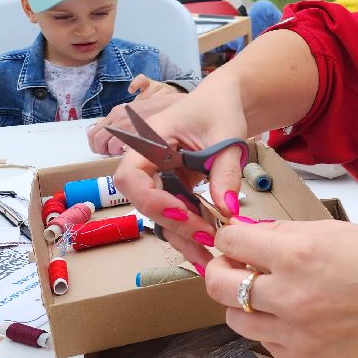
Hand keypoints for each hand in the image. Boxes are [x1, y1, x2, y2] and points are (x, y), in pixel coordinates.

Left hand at [87, 76, 183, 155]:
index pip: (94, 130)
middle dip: (99, 149)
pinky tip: (128, 151)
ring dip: (109, 151)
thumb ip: (122, 121)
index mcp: (116, 112)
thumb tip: (112, 134)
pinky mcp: (131, 132)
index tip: (102, 148)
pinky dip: (119, 152)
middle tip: (107, 153)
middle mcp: (117, 118)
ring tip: (120, 152)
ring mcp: (124, 125)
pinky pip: (116, 146)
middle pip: (95, 137)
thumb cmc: (155, 111)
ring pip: (104, 144)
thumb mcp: (134, 112)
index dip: (95, 143)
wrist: (171, 107)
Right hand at [111, 80, 248, 239]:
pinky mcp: (172, 186)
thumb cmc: (220, 109)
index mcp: (150, 140)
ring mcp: (159, 175)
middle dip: (173, 224)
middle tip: (208, 238)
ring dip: (181, 235)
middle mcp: (147, 160)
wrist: (225, 101)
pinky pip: (175, 211)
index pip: (130, 177)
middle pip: (145, 201)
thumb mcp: (227, 137)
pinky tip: (206, 245)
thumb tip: (227, 210)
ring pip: (160, 212)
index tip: (182, 211)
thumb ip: (225, 172)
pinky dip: (189, 229)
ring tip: (207, 256)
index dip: (150, 199)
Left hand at [200, 219, 357, 357]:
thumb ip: (284, 234)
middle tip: (231, 265)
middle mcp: (290, 294)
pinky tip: (295, 315)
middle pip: (218, 284)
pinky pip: (265, 341)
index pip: (231, 242)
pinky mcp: (303, 357)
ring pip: (234, 318)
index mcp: (297, 253)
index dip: (228, 238)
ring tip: (267, 293)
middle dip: (219, 269)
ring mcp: (295, 332)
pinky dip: (271, 327)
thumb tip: (248, 236)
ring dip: (242, 302)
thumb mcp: (332, 230)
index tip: (233, 240)